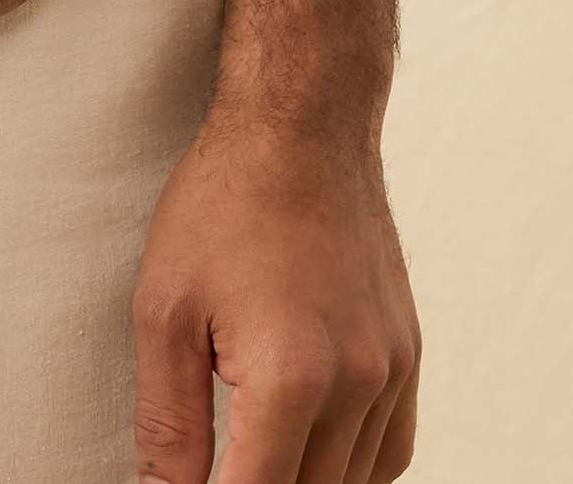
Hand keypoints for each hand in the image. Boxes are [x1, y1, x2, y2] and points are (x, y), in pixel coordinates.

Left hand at [131, 112, 419, 481]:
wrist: (302, 125)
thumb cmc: (223, 203)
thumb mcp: (164, 308)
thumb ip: (168, 422)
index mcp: (291, 377)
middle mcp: (356, 383)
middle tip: (217, 466)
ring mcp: (392, 371)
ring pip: (353, 483)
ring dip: (303, 480)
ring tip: (251, 456)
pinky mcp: (408, 354)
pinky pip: (390, 452)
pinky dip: (350, 469)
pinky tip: (308, 452)